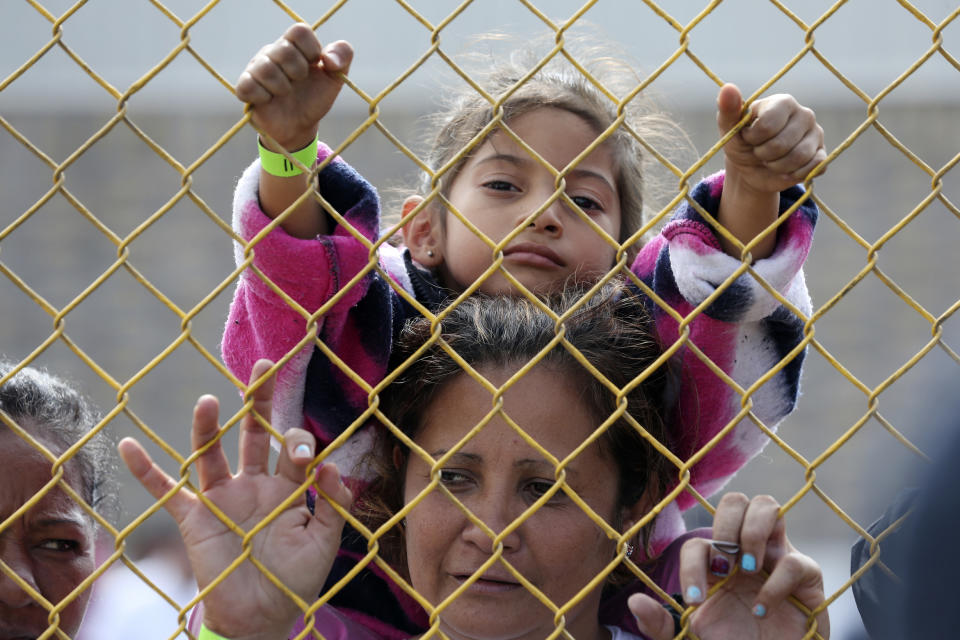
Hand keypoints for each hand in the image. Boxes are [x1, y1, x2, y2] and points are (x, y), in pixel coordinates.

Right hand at [118, 359, 352, 639]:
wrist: (260, 618)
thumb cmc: (295, 580)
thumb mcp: (325, 542)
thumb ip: (334, 504)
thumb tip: (332, 464)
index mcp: (287, 488)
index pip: (294, 450)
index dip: (300, 443)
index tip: (305, 456)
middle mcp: (253, 484)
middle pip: (254, 434)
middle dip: (259, 402)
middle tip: (265, 367)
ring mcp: (222, 498)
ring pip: (211, 454)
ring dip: (207, 428)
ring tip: (208, 400)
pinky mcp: (195, 518)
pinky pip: (166, 492)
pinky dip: (146, 471)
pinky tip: (128, 446)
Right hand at [236, 23, 352, 150]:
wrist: (299, 126)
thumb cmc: (314, 97)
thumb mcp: (335, 78)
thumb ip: (342, 57)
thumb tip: (328, 59)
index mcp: (294, 45)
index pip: (300, 31)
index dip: (311, 50)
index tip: (315, 65)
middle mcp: (273, 52)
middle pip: (284, 50)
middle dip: (298, 72)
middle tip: (299, 82)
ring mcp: (256, 68)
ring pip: (266, 69)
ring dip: (282, 87)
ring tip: (285, 93)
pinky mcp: (246, 87)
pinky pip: (248, 86)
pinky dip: (264, 97)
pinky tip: (269, 100)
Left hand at [629, 493, 828, 639]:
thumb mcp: (692, 638)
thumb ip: (661, 626)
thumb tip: (634, 602)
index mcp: (718, 564)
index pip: (699, 541)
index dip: (691, 565)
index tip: (696, 600)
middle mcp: (746, 552)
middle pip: (734, 501)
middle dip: (724, 527)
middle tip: (724, 568)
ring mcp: (778, 558)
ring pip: (767, 506)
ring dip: (752, 533)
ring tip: (745, 570)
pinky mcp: (807, 578)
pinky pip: (796, 560)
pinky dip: (776, 583)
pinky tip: (762, 609)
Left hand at [718, 84, 825, 193]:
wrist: (751, 169)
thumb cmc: (741, 142)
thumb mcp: (729, 128)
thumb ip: (728, 109)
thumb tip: (728, 88)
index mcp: (783, 102)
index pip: (767, 125)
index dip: (752, 138)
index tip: (748, 137)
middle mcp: (804, 114)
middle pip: (781, 144)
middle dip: (763, 155)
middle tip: (759, 151)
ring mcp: (816, 134)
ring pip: (798, 157)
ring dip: (776, 166)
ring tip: (770, 161)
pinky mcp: (821, 154)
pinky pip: (813, 168)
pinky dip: (794, 174)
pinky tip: (785, 170)